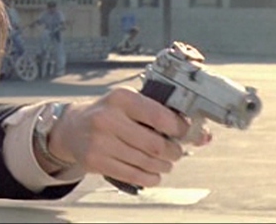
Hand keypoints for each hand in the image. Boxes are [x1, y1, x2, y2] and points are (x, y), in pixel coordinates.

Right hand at [48, 88, 210, 188]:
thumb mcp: (129, 103)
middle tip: (176, 152)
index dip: (179, 128)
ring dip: (163, 166)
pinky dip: (149, 177)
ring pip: (146, 162)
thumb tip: (202, 134)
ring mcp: (100, 142)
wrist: (73, 128)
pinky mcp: (96, 161)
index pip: (159, 116)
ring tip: (164, 163)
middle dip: (173, 152)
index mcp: (121, 98)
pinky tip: (152, 173)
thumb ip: (161, 114)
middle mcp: (108, 118)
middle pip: (155, 144)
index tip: (186, 132)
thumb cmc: (107, 114)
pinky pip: (133, 175)